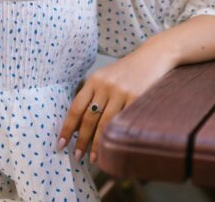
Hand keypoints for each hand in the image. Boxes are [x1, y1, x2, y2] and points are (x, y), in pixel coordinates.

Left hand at [56, 42, 175, 164]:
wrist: (153, 55)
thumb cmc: (127, 71)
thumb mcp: (105, 77)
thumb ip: (92, 96)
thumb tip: (77, 126)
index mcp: (94, 80)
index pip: (76, 108)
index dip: (67, 128)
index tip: (60, 143)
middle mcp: (106, 85)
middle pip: (89, 118)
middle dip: (81, 140)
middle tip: (76, 156)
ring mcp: (122, 92)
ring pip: (105, 124)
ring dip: (97, 144)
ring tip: (93, 158)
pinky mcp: (137, 97)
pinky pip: (123, 121)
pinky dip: (116, 136)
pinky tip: (112, 147)